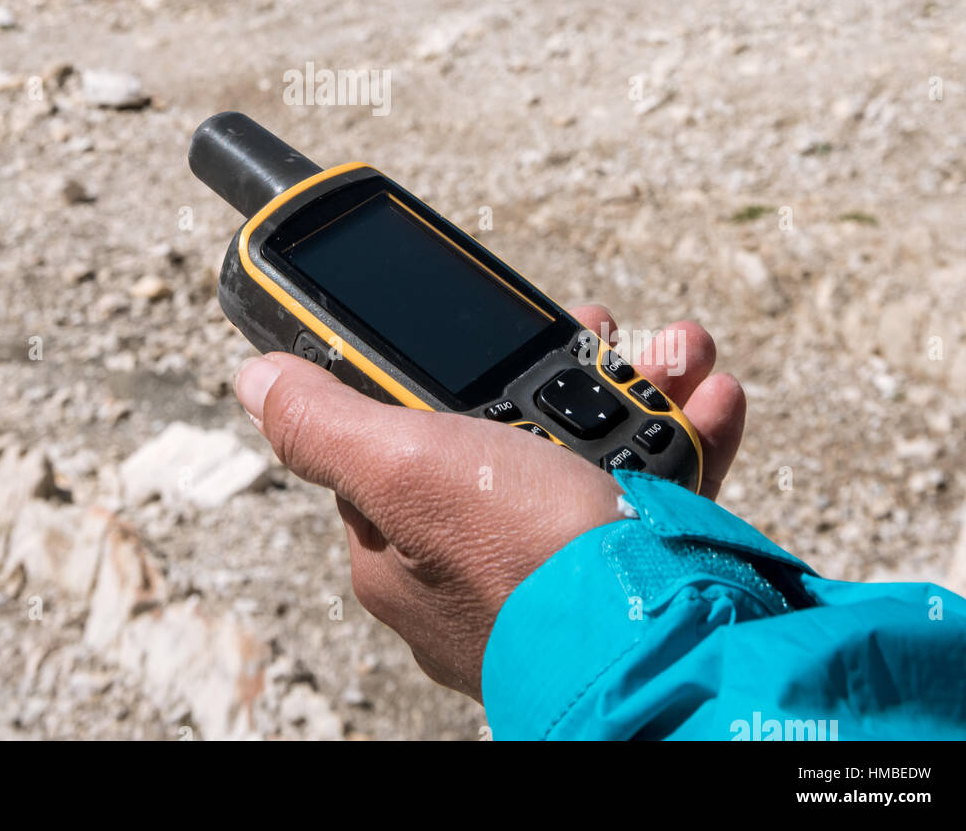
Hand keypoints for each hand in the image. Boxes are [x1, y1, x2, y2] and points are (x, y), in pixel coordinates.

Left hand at [233, 304, 744, 701]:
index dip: (446, 371)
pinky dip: (685, 434)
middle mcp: (473, 562)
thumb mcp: (403, 469)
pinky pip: (655, 484)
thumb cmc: (522, 555)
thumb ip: (324, 424)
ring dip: (639, 386)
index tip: (492, 329)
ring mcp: (555, 566)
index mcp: (402, 546)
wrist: (664, 637)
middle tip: (602, 328)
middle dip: (563, 368)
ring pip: (590, 449)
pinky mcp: (629, 568)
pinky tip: (711, 399)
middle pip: (506, 434)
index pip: (402, 439)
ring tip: (677, 352)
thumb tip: (254, 379)